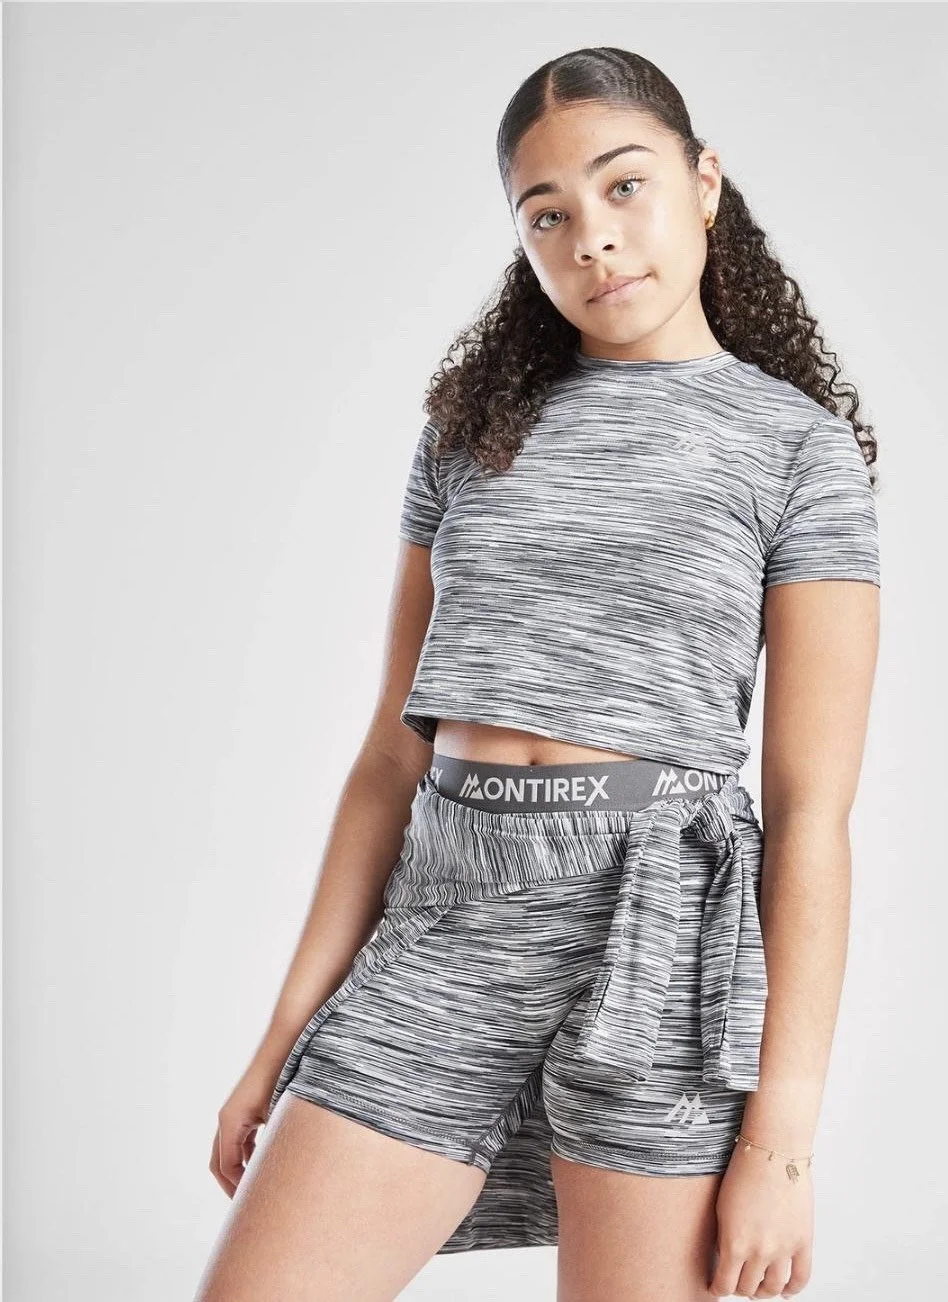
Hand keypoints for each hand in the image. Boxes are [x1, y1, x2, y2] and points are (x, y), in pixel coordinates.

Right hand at [208, 1062, 277, 1196]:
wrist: (284, 1045)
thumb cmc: (281, 1077)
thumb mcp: (277, 1116)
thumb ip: (273, 1146)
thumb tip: (280, 1176)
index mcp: (229, 1123)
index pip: (226, 1167)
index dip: (237, 1188)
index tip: (254, 1202)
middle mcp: (227, 1119)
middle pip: (221, 1163)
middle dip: (233, 1184)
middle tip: (251, 1204)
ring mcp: (235, 1113)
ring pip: (230, 1151)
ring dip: (240, 1170)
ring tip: (259, 1188)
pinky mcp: (245, 1108)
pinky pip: (240, 1139)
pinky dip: (248, 1155)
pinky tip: (266, 1162)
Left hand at [708, 1139, 813, 1297]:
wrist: (772, 1152)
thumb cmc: (743, 1172)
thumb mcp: (721, 1208)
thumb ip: (724, 1237)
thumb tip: (726, 1257)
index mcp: (734, 1243)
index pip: (724, 1284)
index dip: (718, 1289)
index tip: (716, 1287)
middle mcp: (759, 1252)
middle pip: (748, 1287)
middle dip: (739, 1288)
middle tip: (737, 1283)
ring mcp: (784, 1248)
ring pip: (774, 1287)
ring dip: (764, 1291)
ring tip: (759, 1287)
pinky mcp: (803, 1241)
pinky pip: (801, 1277)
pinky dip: (793, 1289)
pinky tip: (786, 1291)